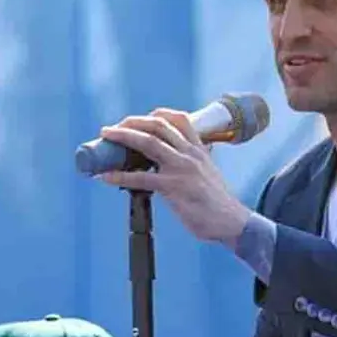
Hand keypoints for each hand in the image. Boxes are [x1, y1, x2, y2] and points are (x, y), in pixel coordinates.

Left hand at [95, 109, 249, 244]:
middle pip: (158, 126)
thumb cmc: (219, 202)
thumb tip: (189, 158)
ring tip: (106, 137)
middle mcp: (191, 154)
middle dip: (132, 122)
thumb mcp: (211, 173)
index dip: (157, 114)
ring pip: (148, 143)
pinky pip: (140, 177)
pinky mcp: (173, 187)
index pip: (180, 120)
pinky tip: (106, 176)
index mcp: (200, 150)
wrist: (230, 221)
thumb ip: (199, 162)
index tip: (139, 119)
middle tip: (113, 128)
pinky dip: (119, 175)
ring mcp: (182, 168)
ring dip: (123, 137)